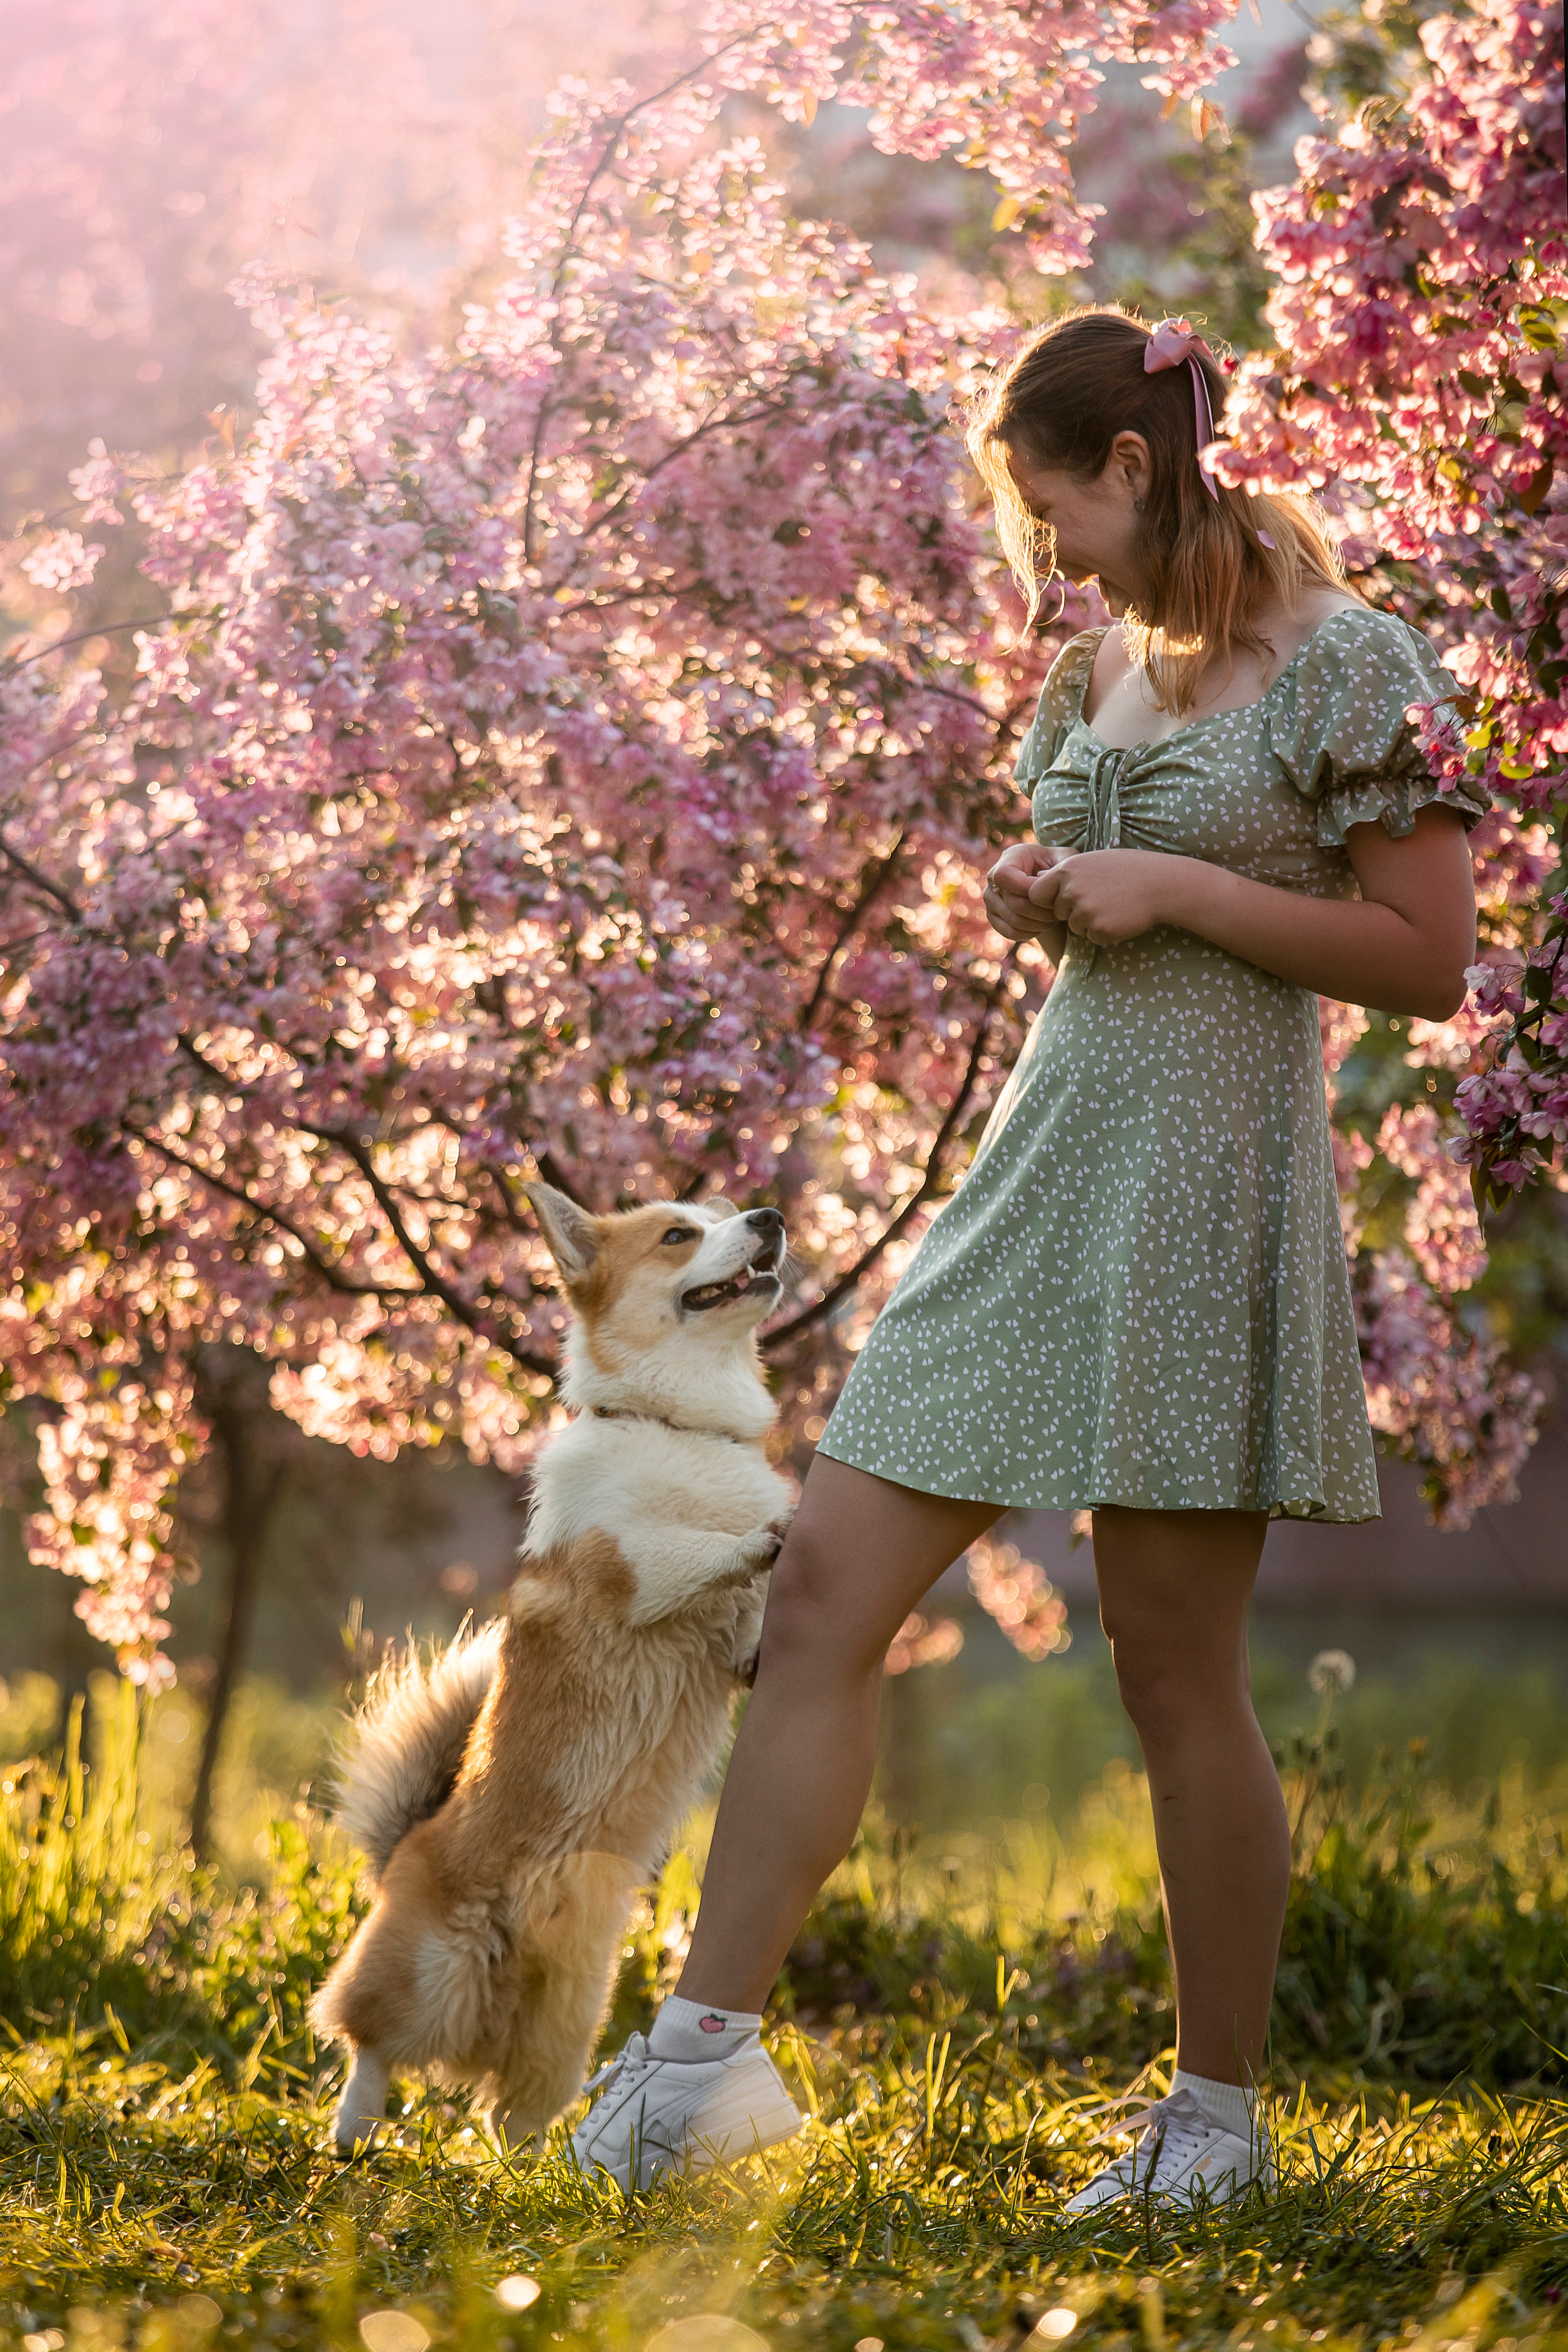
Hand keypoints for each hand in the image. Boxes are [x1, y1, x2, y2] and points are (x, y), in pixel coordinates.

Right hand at [983, 841, 1067, 944]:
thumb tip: (1040, 879)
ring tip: (1054, 918)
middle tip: (1059, 910)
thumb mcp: (1064, 859)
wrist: (1047, 879)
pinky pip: (1010, 932)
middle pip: (1014, 903)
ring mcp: (990, 899)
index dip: (1030, 889)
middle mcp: (992, 877)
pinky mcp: (993, 916)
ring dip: (1039, 923)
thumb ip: (1059, 864)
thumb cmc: (1057, 867)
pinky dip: (1029, 933)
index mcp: (1009, 857)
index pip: (1006, 877)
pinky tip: (1042, 926)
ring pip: (1014, 920)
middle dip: (1042, 911)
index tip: (1052, 893)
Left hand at [1025, 847, 1174, 946]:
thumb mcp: (1092, 861)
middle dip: (1073, 910)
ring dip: (1090, 921)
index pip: (1036, 894)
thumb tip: (1035, 881)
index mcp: (1066, 870)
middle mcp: (1071, 891)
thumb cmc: (1127, 869)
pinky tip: (1120, 916)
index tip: (1064, 897)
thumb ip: (1065, 873)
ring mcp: (1084, 912)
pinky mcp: (1099, 930)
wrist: (1160, 884)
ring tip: (1113, 904)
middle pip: (1057, 912)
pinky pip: (1092, 937)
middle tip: (1101, 898)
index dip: (1048, 899)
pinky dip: (1105, 931)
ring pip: (1075, 926)